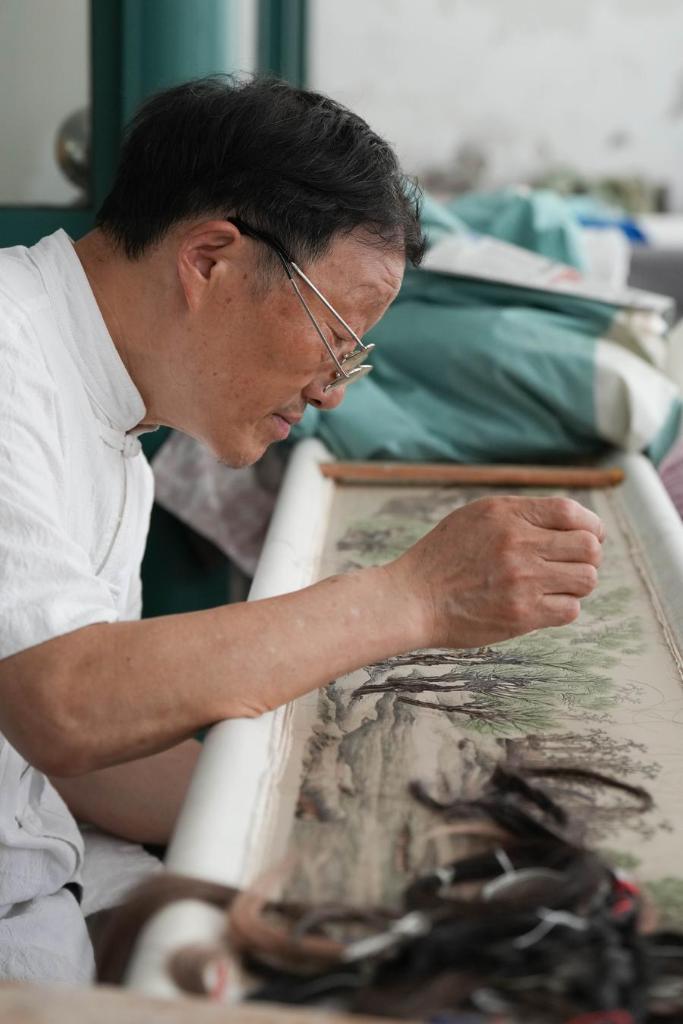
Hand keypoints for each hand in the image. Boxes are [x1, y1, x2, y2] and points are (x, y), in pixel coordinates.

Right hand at [391, 495, 604, 648]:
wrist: (412, 599)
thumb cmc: (443, 557)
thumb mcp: (476, 517)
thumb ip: (520, 515)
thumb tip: (572, 521)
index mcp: (507, 514)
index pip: (573, 512)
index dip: (591, 526)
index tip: (589, 537)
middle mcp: (518, 543)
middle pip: (589, 547)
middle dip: (588, 557)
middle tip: (572, 565)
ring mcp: (522, 580)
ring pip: (586, 579)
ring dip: (578, 583)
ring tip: (557, 586)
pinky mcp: (522, 614)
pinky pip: (570, 609)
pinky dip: (563, 607)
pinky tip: (542, 604)